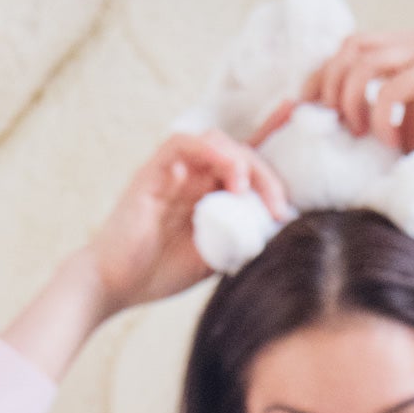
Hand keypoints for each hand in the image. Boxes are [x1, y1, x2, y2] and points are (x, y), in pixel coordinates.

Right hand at [86, 129, 292, 310]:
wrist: (115, 285)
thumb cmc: (159, 273)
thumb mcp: (214, 257)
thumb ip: (241, 237)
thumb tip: (278, 229)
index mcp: (208, 194)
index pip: (244, 161)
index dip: (270, 141)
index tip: (297, 127)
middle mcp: (192, 176)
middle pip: (237, 151)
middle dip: (264, 175)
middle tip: (277, 206)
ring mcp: (172, 171)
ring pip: (214, 141)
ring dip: (240, 162)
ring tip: (249, 192)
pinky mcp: (152, 173)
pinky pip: (183, 145)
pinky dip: (210, 153)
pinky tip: (228, 178)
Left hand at [260, 30, 413, 172]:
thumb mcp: (400, 123)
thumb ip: (370, 112)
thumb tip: (325, 123)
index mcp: (405, 48)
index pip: (350, 46)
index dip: (323, 73)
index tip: (308, 106)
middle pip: (349, 48)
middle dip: (329, 85)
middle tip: (330, 121)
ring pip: (363, 63)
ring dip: (351, 101)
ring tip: (360, 132)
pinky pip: (388, 90)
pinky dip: (380, 119)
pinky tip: (391, 141)